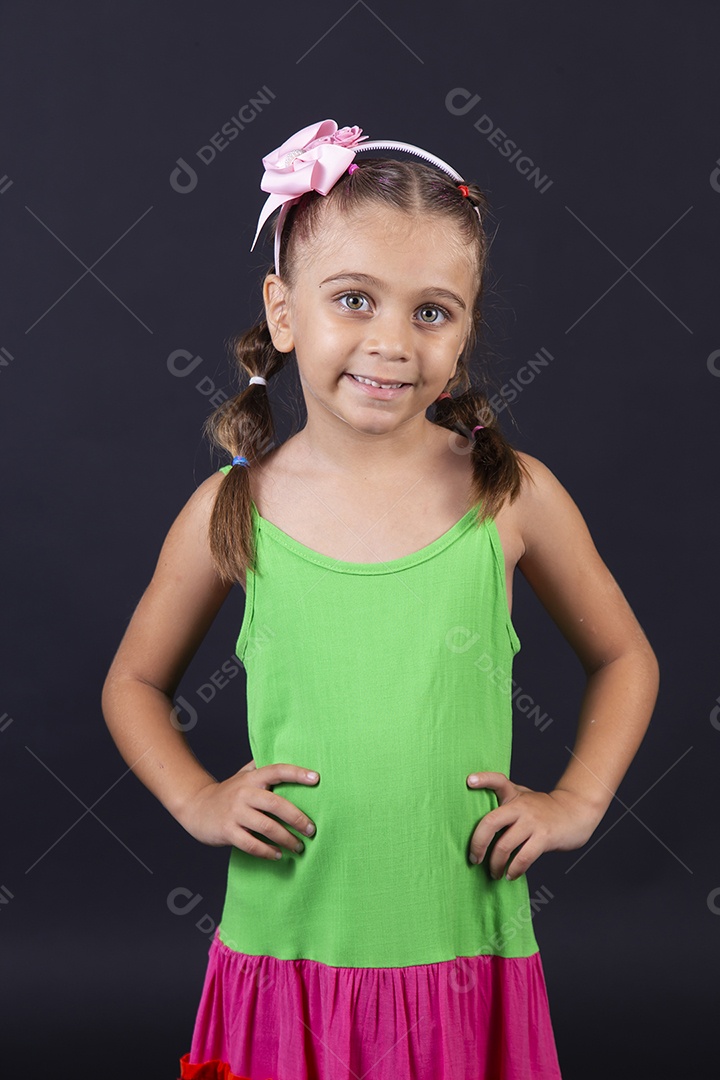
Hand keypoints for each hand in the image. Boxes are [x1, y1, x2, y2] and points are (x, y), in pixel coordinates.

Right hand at [177, 758, 318, 859]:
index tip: (316, 778)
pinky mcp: (227, 831)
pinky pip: (251, 845)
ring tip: (299, 847)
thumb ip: (263, 767)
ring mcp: (235, 813)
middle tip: (311, 830)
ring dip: (286, 839)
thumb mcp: (243, 775)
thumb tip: (289, 755)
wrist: (195, 807)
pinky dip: (267, 851)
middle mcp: (244, 793)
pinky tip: (278, 855)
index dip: (297, 773)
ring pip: (266, 827)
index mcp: (251, 778)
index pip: (276, 771)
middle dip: (297, 818)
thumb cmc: (228, 792)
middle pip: (276, 804)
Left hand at [467, 771, 600, 880]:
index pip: (497, 780)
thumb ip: (504, 803)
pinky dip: (513, 870)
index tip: (469, 782)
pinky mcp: (544, 837)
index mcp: (514, 794)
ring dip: (495, 864)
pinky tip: (510, 875)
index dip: (483, 779)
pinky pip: (523, 857)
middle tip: (474, 859)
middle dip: (477, 844)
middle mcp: (521, 806)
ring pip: (504, 845)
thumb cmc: (543, 809)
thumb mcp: (523, 797)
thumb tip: (478, 824)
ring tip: (494, 873)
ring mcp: (532, 822)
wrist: (576, 812)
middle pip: (490, 822)